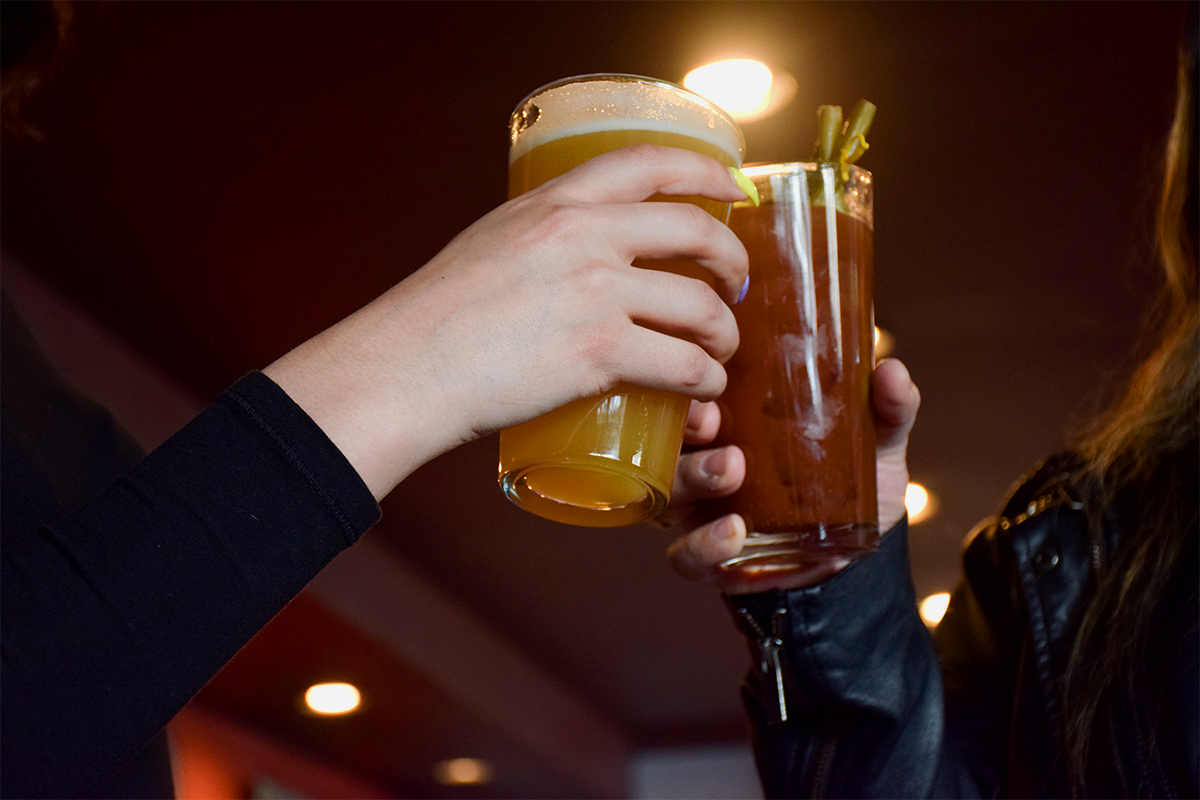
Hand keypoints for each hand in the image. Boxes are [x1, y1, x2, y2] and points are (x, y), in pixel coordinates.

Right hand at [264, 145, 751, 498]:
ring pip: (700, 307)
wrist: (406, 366)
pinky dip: (705, 380)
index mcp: (556, 202)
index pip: (649, 162)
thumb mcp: (491, 242)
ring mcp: (596, 292)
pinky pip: (683, 364)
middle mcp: (584, 235)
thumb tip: (581, 254)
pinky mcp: (599, 350)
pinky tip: (703, 390)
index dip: (705, 170)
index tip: (734, 186)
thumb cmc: (435, 316)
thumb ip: (543, 237)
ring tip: (720, 350)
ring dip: (725, 333)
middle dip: (733, 258)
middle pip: (696, 232)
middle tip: (738, 282)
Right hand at [665, 358, 920, 593]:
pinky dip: (702, 545)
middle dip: (685, 427)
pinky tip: (734, 533)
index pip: (694, 393)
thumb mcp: (877, 443)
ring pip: (670, 492)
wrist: (862, 560)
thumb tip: (891, 370)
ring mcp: (702, 512)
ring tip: (729, 470)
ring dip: (693, 477)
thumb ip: (889, 409)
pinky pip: (685, 556)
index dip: (692, 381)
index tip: (712, 373)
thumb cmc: (854, 486)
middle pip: (668, 439)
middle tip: (713, 422)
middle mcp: (706, 461)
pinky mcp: (710, 560)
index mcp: (734, 423)